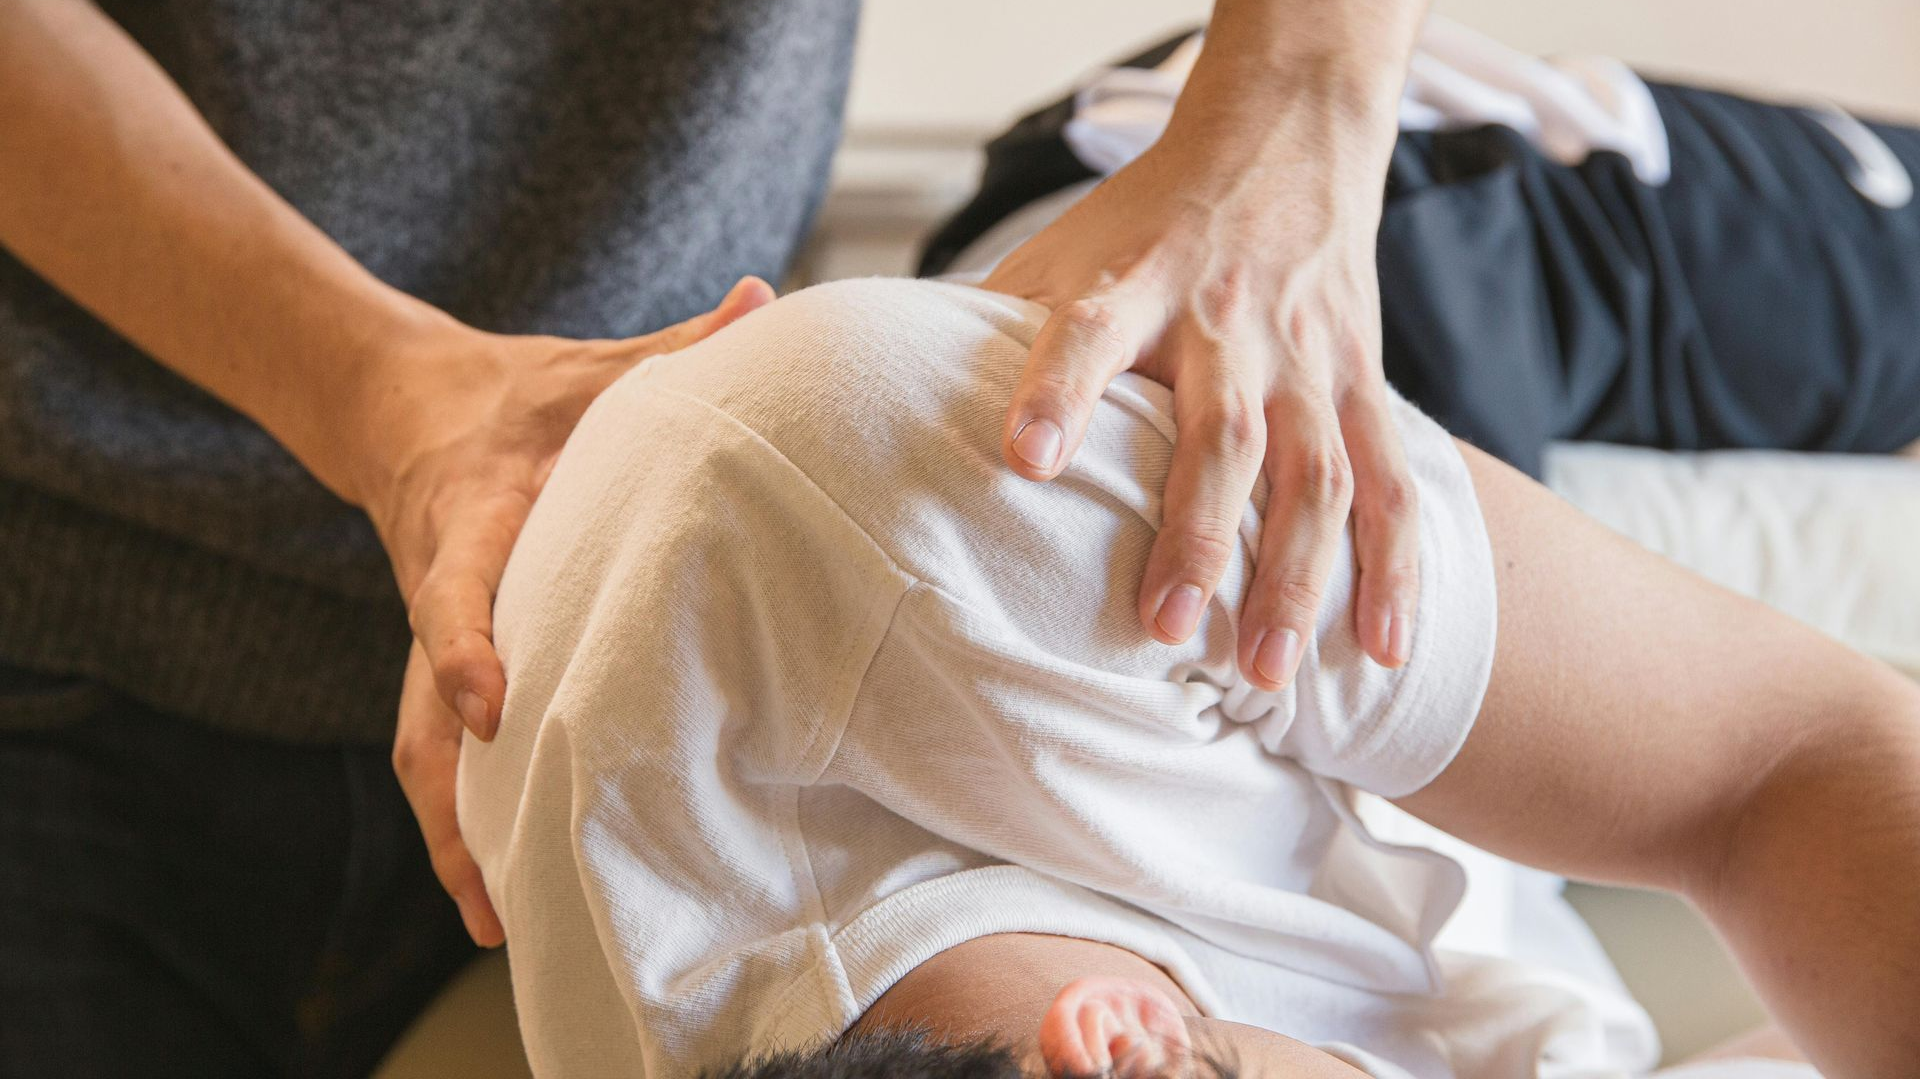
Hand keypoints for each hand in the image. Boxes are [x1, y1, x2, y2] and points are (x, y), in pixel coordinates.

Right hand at [370, 278, 774, 943]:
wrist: (407, 407)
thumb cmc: (521, 394)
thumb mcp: (591, 366)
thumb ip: (674, 348)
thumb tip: (764, 300)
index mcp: (473, 517)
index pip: (454, 586)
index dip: (460, 646)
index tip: (486, 706)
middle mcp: (441, 589)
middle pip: (420, 711)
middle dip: (451, 798)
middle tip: (491, 882)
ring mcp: (428, 638)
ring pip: (420, 750)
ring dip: (452, 832)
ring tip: (496, 919)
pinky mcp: (439, 663)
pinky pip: (438, 749)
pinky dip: (463, 816)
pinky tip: (501, 879)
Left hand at [981, 117, 1416, 691]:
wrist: (1280, 139)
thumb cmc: (1144, 222)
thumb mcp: (1060, 250)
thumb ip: (990, 331)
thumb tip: (882, 412)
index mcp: (1133, 285)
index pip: (1088, 335)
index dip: (1057, 394)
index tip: (1026, 462)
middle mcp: (1225, 325)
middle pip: (1220, 436)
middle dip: (1195, 535)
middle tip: (1159, 627)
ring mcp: (1305, 359)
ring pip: (1315, 475)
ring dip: (1295, 577)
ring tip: (1262, 673)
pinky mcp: (1362, 382)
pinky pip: (1391, 482)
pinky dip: (1393, 569)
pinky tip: (1384, 651)